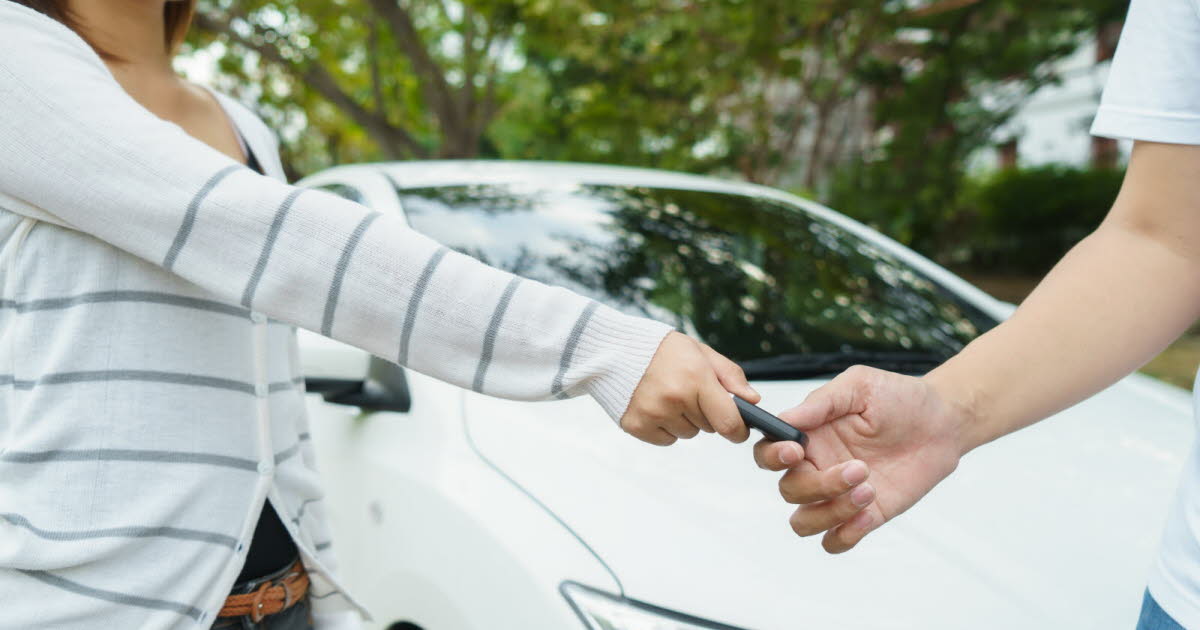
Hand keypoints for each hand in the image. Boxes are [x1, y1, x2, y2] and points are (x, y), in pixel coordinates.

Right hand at [621, 332, 759, 445]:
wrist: (616, 349)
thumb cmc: (663, 350)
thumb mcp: (701, 352)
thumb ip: (730, 375)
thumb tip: (753, 400)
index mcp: (696, 378)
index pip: (728, 422)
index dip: (738, 430)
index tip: (738, 429)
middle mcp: (675, 398)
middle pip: (708, 428)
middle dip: (705, 414)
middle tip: (688, 391)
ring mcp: (653, 414)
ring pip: (687, 434)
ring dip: (684, 421)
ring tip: (668, 396)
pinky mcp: (636, 426)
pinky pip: (666, 440)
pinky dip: (665, 428)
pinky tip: (655, 406)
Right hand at [753, 366, 973, 552]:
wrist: (942, 423)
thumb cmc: (898, 398)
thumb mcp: (859, 386)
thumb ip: (821, 403)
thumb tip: (785, 419)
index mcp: (808, 436)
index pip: (768, 453)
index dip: (773, 457)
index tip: (796, 450)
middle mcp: (817, 467)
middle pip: (788, 490)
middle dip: (819, 485)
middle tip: (859, 467)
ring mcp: (838, 495)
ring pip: (804, 522)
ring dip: (829, 512)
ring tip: (867, 490)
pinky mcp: (864, 516)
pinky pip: (835, 541)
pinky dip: (844, 535)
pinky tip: (868, 512)